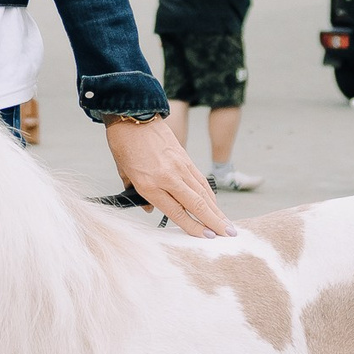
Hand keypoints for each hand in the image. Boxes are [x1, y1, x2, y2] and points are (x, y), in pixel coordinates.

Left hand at [104, 117, 231, 237]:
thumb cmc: (124, 144)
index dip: (194, 227)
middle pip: (197, 204)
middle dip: (214, 222)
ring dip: (217, 210)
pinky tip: (215, 205)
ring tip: (227, 225)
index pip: (177, 212)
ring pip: (203, 193)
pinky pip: (201, 180)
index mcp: (150, 184)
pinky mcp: (186, 158)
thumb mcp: (124, 172)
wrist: (132, 114)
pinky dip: (210, 195)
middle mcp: (168, 177)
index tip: (207, 238)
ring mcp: (180, 166)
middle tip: (228, 236)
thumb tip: (150, 209)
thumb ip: (138, 194)